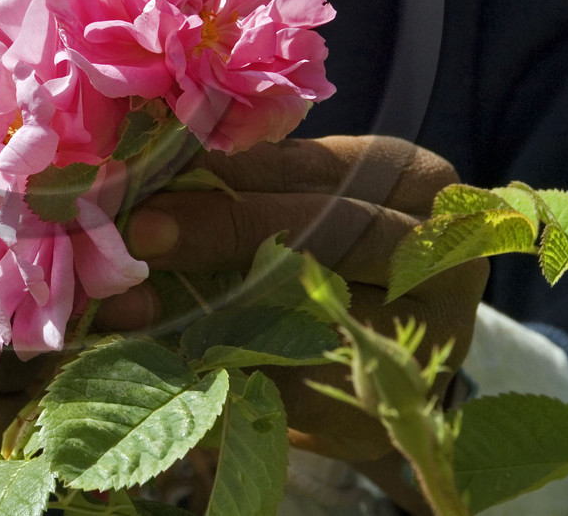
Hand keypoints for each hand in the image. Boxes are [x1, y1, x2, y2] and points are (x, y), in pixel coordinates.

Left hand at [97, 135, 487, 463]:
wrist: (376, 355)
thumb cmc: (326, 248)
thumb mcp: (301, 197)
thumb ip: (244, 181)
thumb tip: (145, 166)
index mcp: (413, 178)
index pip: (313, 165)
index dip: (229, 170)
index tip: (155, 173)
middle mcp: (436, 249)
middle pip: (325, 229)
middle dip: (222, 230)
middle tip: (140, 236)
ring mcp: (428, 332)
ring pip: (311, 309)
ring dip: (210, 306)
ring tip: (131, 304)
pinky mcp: (387, 402)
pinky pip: (299, 384)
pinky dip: (227, 370)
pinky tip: (165, 359)